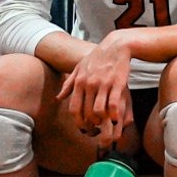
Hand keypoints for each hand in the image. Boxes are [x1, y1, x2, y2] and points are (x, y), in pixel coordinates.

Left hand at [60, 35, 133, 149]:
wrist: (117, 46)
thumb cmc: (98, 58)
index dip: (78, 121)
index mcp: (79, 82)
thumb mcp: (79, 68)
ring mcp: (104, 84)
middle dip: (90, 124)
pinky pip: (114, 104)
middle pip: (86, 112)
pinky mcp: (118, 84)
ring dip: (101, 121)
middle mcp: (90, 84)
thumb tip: (59, 98)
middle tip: (95, 130)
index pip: (74, 108)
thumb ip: (69, 84)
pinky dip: (114, 114)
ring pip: (98, 110)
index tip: (83, 128)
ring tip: (104, 125)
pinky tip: (115, 119)